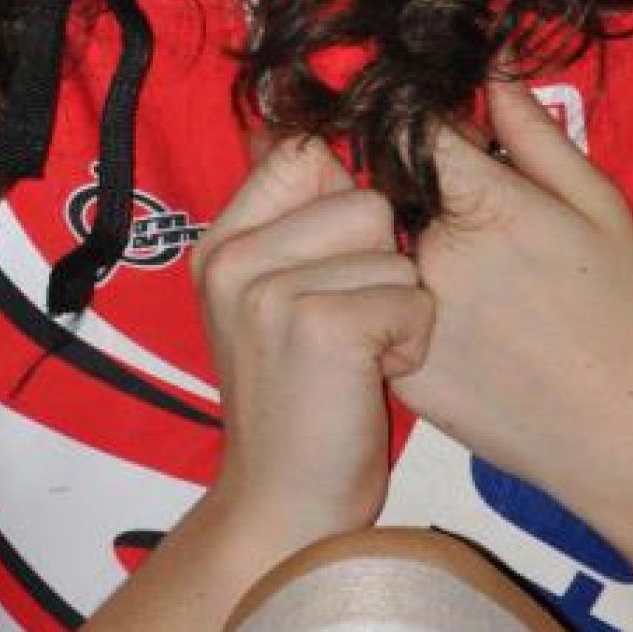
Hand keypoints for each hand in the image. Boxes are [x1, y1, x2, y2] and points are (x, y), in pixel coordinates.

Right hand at [191, 137, 434, 553]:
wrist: (283, 508)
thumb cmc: (303, 405)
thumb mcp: (274, 303)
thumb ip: (290, 224)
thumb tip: (299, 123)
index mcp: (222, 244)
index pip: (304, 154)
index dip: (349, 196)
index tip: (346, 260)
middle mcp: (233, 258)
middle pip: (363, 197)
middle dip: (382, 262)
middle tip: (348, 327)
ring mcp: (268, 290)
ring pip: (393, 246)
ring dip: (400, 304)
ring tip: (361, 354)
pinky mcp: (318, 325)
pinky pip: (409, 295)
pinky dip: (410, 341)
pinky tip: (374, 377)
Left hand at [391, 76, 632, 502]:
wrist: (623, 433)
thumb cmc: (621, 312)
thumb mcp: (598, 206)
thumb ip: (534, 133)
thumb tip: (491, 66)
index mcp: (483, 205)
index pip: (411, 132)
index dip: (418, 126)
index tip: (433, 133)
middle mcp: (432, 257)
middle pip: (385, 193)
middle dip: (408, 190)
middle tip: (458, 221)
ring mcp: (410, 317)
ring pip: (378, 258)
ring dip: (398, 252)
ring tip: (469, 283)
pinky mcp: (399, 371)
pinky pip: (378, 316)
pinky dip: (400, 309)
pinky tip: (461, 330)